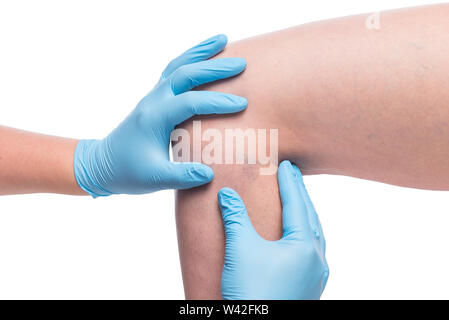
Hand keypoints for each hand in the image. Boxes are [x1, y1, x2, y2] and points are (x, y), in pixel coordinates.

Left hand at [74, 35, 246, 196]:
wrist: (103, 165)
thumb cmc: (127, 172)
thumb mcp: (154, 179)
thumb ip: (182, 176)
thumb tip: (210, 173)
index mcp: (155, 118)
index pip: (191, 102)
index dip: (217, 102)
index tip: (243, 104)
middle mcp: (154, 101)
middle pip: (185, 74)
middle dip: (215, 68)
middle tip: (242, 64)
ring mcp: (153, 96)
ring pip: (178, 65)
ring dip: (200, 52)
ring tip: (223, 39)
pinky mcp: (155, 99)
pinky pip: (173, 71)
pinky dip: (190, 59)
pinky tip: (203, 57)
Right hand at [218, 160, 328, 299]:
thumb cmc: (252, 293)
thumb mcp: (240, 250)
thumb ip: (235, 218)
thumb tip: (226, 194)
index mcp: (304, 247)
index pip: (298, 205)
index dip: (290, 183)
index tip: (286, 165)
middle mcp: (316, 260)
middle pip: (310, 218)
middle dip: (301, 195)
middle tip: (293, 175)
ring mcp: (315, 277)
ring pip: (314, 236)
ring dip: (305, 215)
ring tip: (297, 201)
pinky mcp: (308, 289)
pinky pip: (311, 252)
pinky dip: (303, 236)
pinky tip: (294, 239)